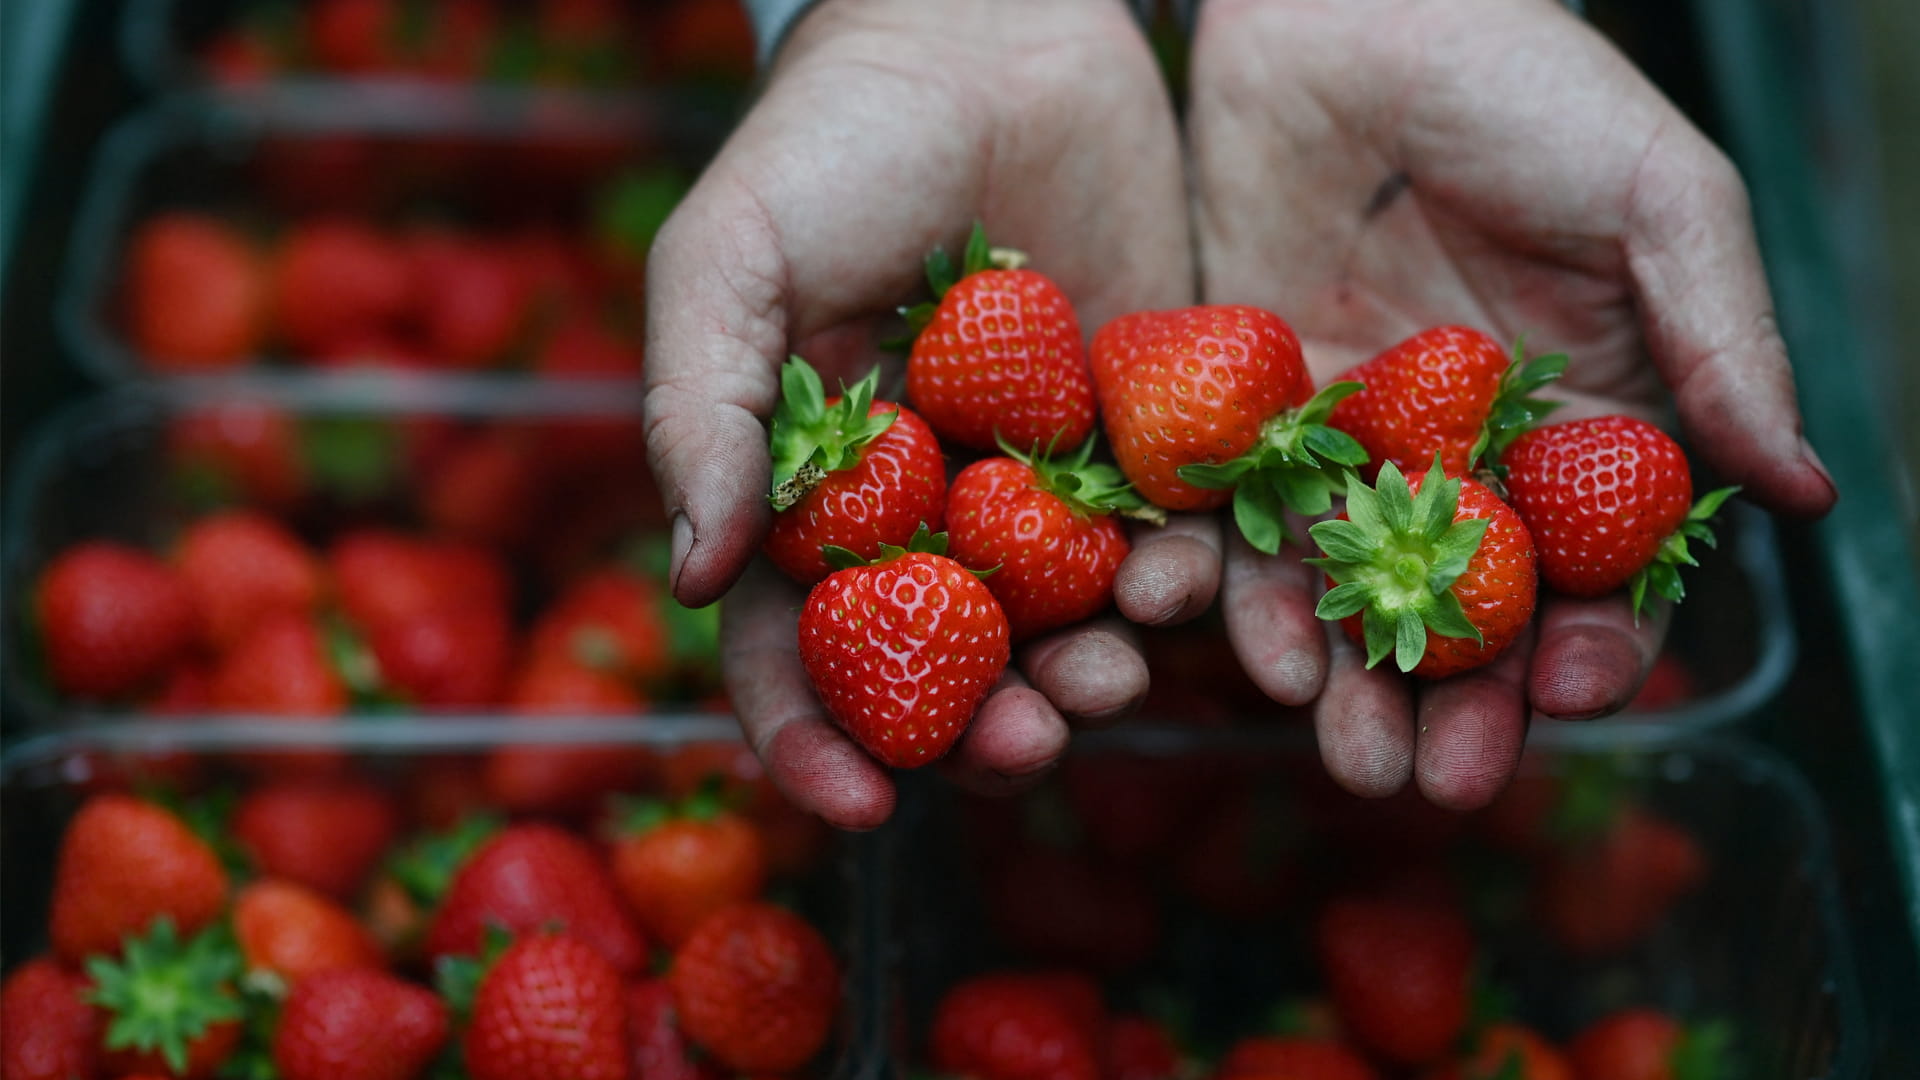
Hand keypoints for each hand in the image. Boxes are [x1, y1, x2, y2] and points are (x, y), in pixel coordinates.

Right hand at [643, 0, 1193, 826]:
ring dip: (1087, 678)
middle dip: (977, 734)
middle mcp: (925, 512)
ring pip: (1062, 625)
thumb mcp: (729, 262)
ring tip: (1117, 681)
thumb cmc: (832, 142)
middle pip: (943, 668)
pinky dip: (1178, 584)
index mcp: (811, 497)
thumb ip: (701, 412)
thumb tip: (694, 580)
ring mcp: (1037, 482)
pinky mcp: (1142, 436)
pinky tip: (1189, 591)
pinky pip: (1164, 536)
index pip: (797, 649)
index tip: (854, 805)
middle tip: (1024, 751)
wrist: (990, 28)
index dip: (813, 738)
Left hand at [1184, 0, 1836, 807]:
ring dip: (1343, 679)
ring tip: (1336, 749)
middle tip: (1429, 780)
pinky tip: (1231, 643)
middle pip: (1464, 611)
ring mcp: (1348, 441)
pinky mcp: (1242, 413)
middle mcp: (1463, 452)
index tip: (1570, 690)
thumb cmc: (1525, 78)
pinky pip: (1234, 522)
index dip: (1590, 640)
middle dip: (1453, 703)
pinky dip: (1233, 589)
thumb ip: (1720, 342)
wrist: (1343, 2)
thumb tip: (1805, 494)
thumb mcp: (1658, 196)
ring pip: (1347, 590)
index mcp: (1581, 419)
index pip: (1595, 568)